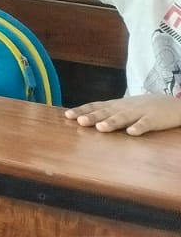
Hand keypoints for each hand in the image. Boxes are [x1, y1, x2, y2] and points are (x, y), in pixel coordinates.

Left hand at [66, 94, 180, 135]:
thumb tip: (83, 118)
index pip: (95, 106)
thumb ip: (106, 113)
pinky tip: (131, 133)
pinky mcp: (154, 120)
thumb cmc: (142, 108)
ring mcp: (139, 113)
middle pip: (106, 112)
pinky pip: (146, 124)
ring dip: (112, 122)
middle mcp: (124, 108)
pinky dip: (138, 128)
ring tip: (100, 128)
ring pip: (123, 117)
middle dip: (92, 116)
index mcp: (115, 105)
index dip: (82, 110)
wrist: (171, 103)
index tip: (67, 115)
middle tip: (79, 121)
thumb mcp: (122, 108)